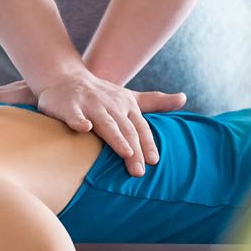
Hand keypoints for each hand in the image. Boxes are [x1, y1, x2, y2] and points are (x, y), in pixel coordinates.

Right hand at [36, 71, 185, 176]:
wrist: (65, 77)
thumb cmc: (101, 94)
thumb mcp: (130, 97)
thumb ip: (156, 102)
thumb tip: (184, 98)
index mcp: (126, 105)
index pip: (140, 127)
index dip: (147, 143)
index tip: (154, 161)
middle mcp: (110, 104)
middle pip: (125, 129)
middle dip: (134, 150)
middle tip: (139, 172)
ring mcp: (90, 104)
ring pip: (105, 122)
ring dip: (116, 138)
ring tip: (125, 153)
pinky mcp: (69, 106)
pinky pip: (75, 114)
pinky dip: (79, 121)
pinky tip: (84, 128)